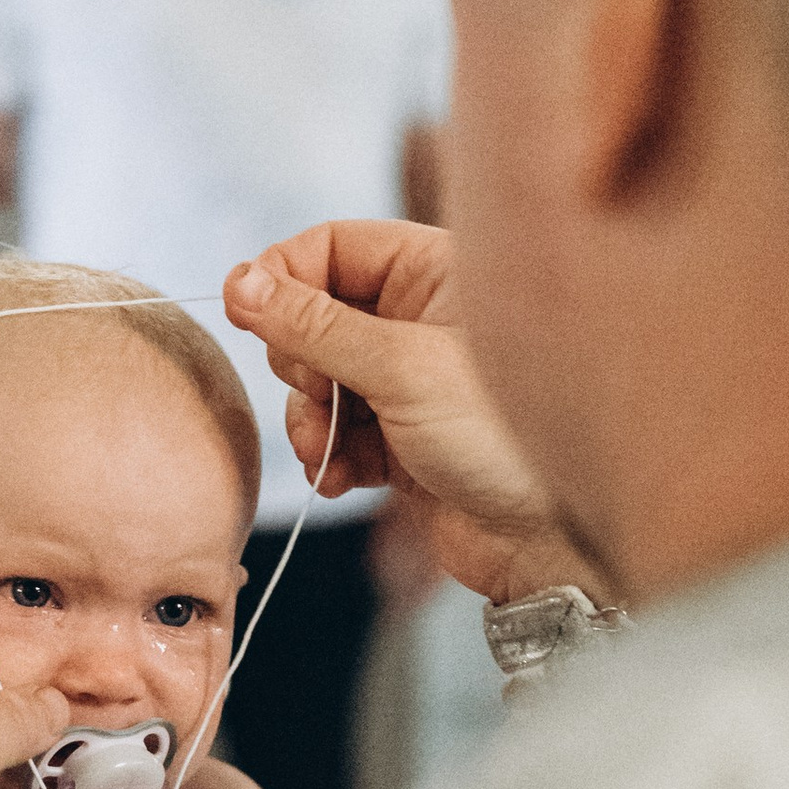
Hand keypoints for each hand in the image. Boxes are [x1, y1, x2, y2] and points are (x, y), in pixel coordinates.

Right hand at [226, 222, 589, 605]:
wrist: (548, 543)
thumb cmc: (501, 437)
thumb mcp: (400, 368)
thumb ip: (314, 325)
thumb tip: (240, 283)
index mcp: (436, 273)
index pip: (331, 246)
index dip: (283, 276)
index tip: (246, 312)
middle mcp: (420, 319)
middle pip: (313, 314)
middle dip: (299, 362)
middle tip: (321, 393)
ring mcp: (408, 381)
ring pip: (318, 379)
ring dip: (310, 418)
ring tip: (327, 452)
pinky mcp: (401, 438)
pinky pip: (336, 431)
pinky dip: (328, 455)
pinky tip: (343, 479)